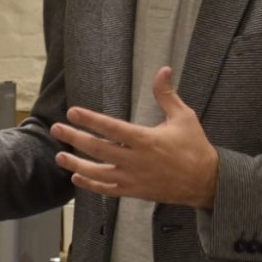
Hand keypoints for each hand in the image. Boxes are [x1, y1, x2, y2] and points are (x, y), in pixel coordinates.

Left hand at [50, 67, 219, 207]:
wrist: (205, 181)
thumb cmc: (194, 147)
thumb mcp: (184, 116)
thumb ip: (167, 95)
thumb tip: (163, 69)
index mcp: (146, 140)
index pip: (111, 128)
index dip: (89, 120)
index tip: (72, 112)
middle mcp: (136, 160)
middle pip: (98, 149)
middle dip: (74, 139)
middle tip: (55, 129)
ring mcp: (133, 178)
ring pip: (98, 173)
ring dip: (76, 165)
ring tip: (59, 157)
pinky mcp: (134, 191)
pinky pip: (107, 190)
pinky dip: (90, 185)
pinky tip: (77, 178)